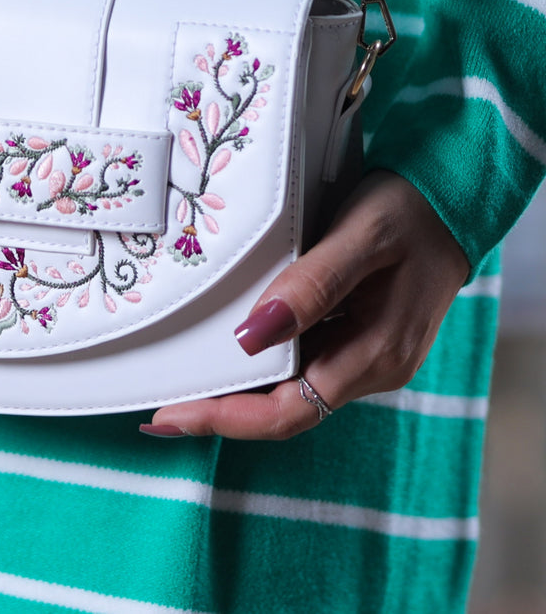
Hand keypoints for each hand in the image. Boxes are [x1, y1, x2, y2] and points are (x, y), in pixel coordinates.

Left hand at [143, 171, 469, 439]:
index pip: (290, 412)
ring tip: (182, 384)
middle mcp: (370, 366)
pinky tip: (227, 351)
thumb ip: (309, 287)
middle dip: (222, 410)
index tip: (172, 416)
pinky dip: (261, 362)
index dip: (227, 419)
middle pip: (284, 408)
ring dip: (238, 390)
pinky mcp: (356, 335)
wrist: (452, 197)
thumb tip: (250, 338)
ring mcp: (364, 354)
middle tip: (162, 407)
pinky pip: (301, 361)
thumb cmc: (411, 212)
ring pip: (291, 387)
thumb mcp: (359, 239)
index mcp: (376, 355)